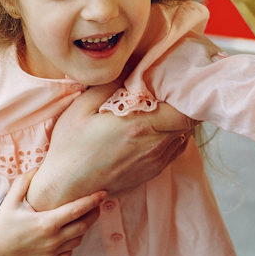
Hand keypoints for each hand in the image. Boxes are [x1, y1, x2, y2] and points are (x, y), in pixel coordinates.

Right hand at [0, 170, 104, 255]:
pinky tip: (68, 234)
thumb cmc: (3, 222)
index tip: (105, 193)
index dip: (93, 201)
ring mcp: (52, 253)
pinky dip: (72, 243)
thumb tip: (38, 168)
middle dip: (94, 214)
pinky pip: (69, 253)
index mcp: (46, 223)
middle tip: (98, 204)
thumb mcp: (11, 199)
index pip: (77, 210)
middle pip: (84, 226)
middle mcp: (52, 239)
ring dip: (83, 228)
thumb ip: (25, 181)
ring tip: (82, 217)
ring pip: (78, 240)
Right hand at [27, 99, 194, 209]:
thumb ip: (110, 84)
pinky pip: (173, 151)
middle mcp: (154, 147)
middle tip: (164, 94)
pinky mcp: (151, 173)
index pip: (186, 112)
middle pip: (188, 123)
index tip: (173, 85)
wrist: (66, 187)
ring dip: (174, 123)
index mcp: (140, 127)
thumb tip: (130, 68)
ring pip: (183, 137)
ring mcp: (155, 163)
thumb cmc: (70, 147)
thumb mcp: (82, 107)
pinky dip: (169, 138)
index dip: (185, 97)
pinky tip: (150, 131)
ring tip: (156, 111)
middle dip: (181, 106)